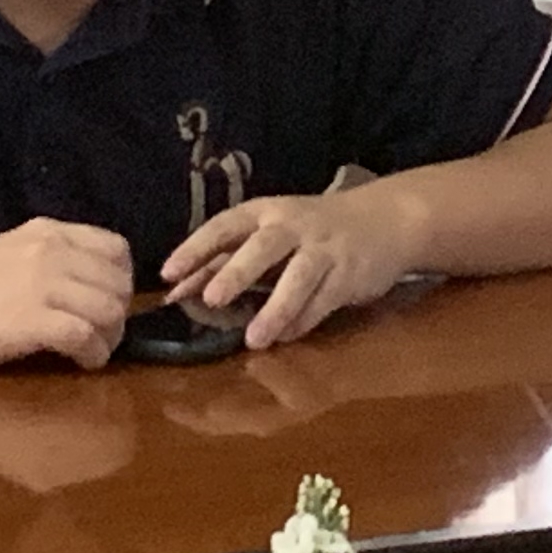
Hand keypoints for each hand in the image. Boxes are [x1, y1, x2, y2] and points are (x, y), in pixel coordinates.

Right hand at [0, 219, 133, 372]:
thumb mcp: (10, 255)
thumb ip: (49, 260)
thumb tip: (87, 286)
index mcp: (48, 233)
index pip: (117, 249)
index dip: (120, 281)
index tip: (105, 304)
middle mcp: (52, 251)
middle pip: (119, 284)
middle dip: (118, 315)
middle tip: (100, 337)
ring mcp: (43, 285)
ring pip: (110, 311)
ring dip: (109, 339)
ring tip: (90, 353)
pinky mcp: (33, 321)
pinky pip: (87, 337)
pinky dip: (93, 355)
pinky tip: (81, 364)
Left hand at [159, 186, 414, 349]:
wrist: (383, 219)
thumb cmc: (310, 231)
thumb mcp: (268, 235)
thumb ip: (225, 260)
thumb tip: (175, 291)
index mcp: (265, 212)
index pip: (225, 226)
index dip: (196, 248)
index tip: (168, 273)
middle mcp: (294, 226)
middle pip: (265, 248)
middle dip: (238, 272)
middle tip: (212, 298)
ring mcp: (325, 249)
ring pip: (299, 278)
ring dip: (276, 308)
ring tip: (255, 340)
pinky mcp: (350, 272)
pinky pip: (325, 299)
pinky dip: (305, 320)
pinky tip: (286, 338)